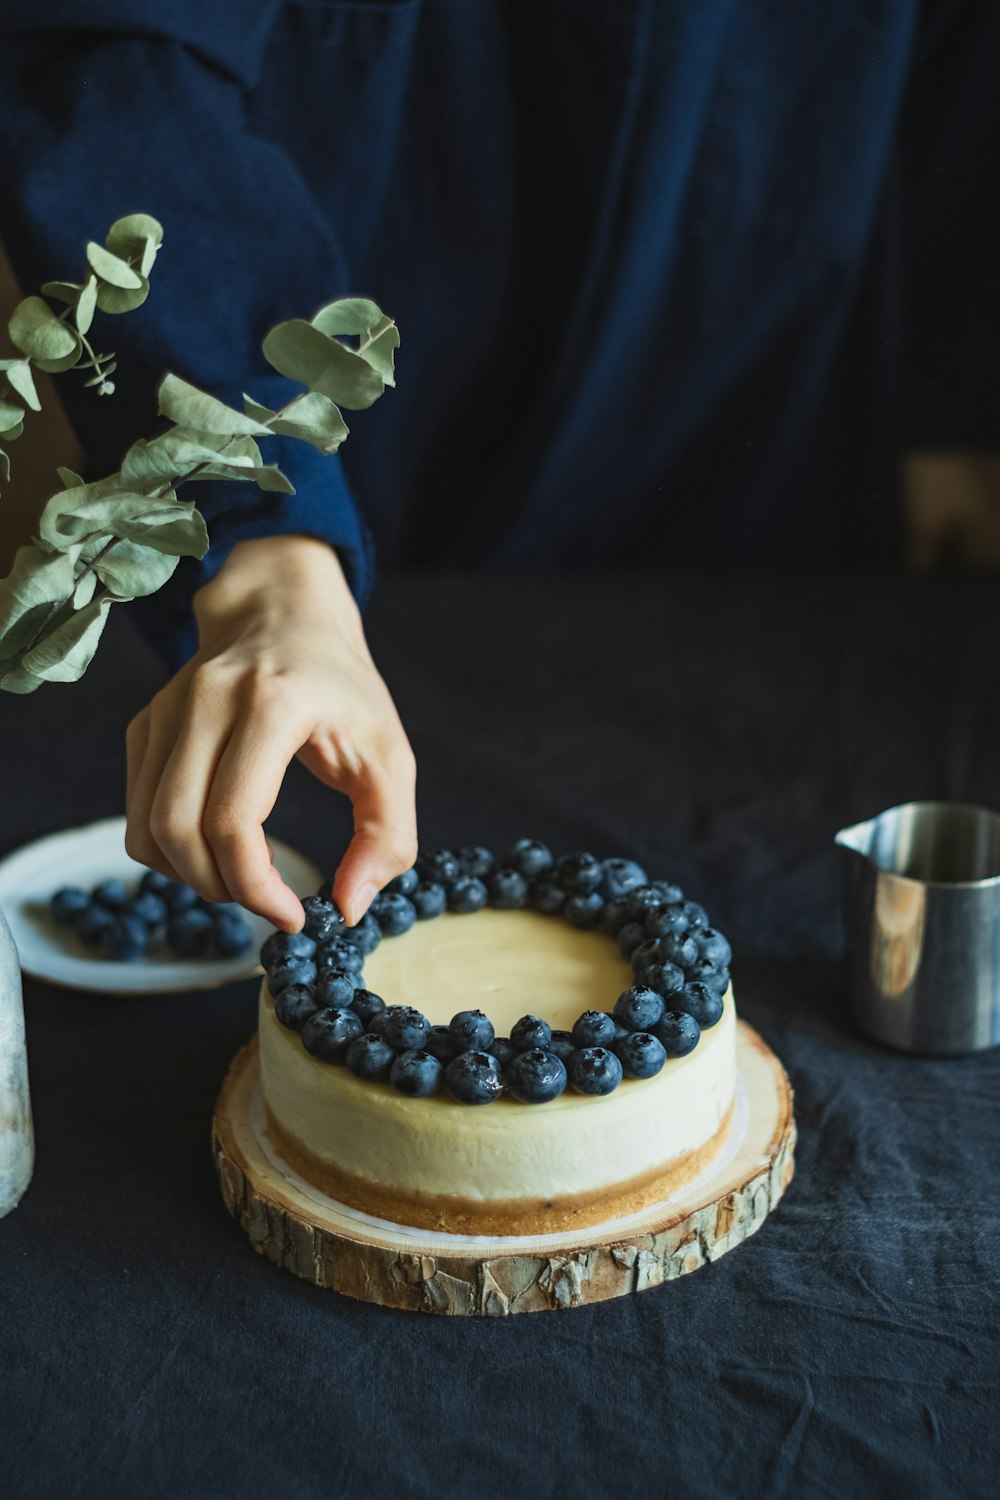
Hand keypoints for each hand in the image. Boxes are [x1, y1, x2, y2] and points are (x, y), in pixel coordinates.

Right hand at [124, 535, 416, 931]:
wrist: (286, 614)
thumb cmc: (343, 690)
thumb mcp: (392, 759)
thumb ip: (388, 838)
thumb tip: (349, 909)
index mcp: (273, 704)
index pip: (233, 820)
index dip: (256, 888)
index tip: (293, 916)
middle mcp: (207, 701)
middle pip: (177, 830)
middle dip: (222, 888)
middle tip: (267, 903)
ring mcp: (166, 710)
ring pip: (146, 828)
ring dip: (190, 876)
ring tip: (243, 877)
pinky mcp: (146, 725)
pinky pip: (137, 813)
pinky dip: (170, 850)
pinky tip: (216, 847)